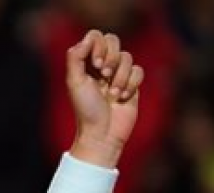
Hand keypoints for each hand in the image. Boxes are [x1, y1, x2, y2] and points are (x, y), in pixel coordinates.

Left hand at [66, 30, 145, 167]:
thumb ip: (75, 58)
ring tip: (112, 95)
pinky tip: (122, 98)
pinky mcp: (132, 84)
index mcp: (86, 63)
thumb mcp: (75, 82)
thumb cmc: (86, 110)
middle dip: (111, 57)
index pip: (96, 36)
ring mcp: (118, 74)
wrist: (102, 134)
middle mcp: (102, 66)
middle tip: (104, 75)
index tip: (96, 64)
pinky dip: (131, 84)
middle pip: (113, 40)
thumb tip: (86, 40)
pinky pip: (138, 71)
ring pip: (127, 57)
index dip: (98, 45)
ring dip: (120, 77)